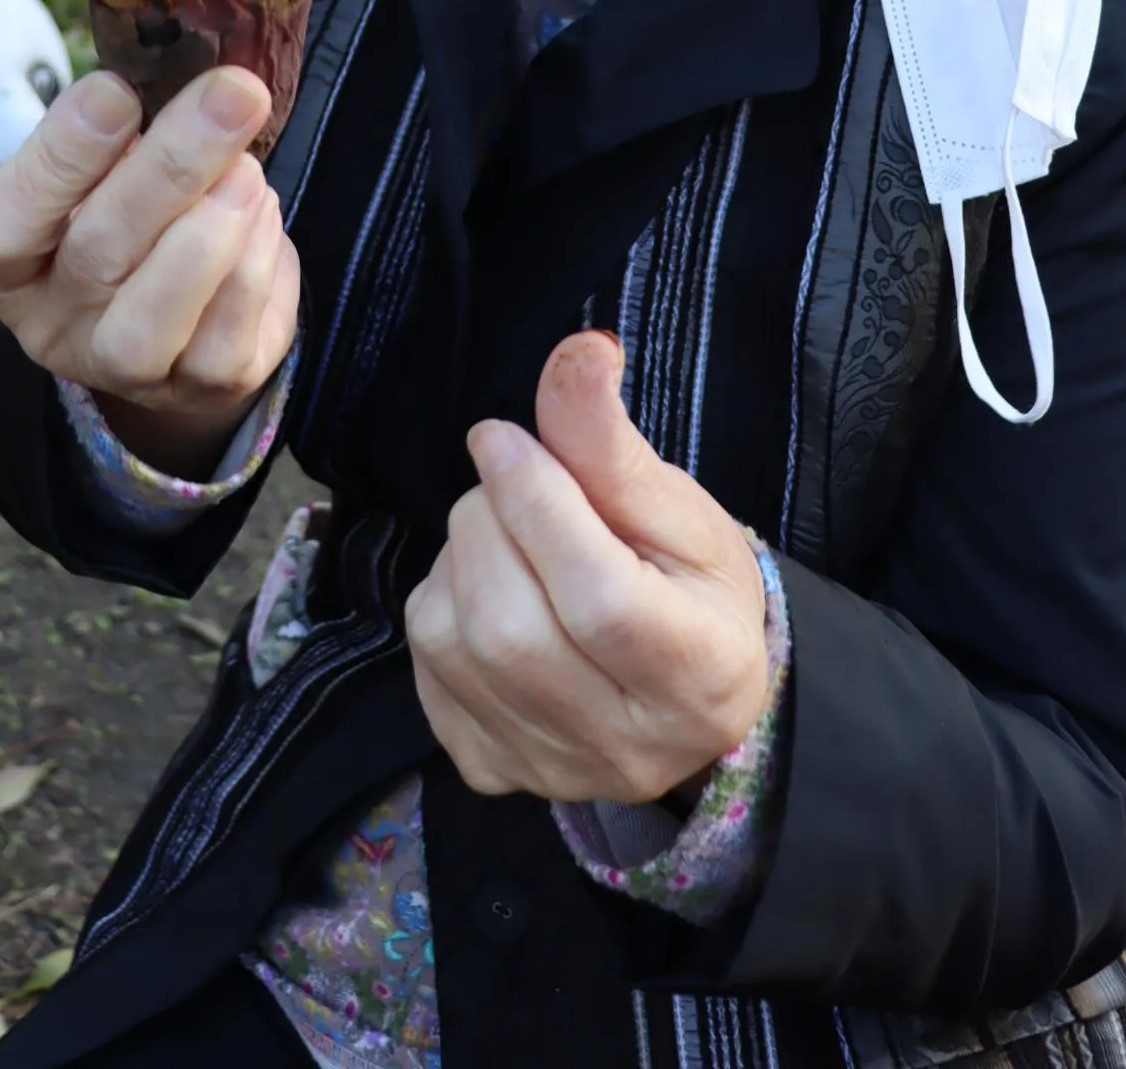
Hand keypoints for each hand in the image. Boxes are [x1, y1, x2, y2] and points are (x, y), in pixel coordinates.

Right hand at [0, 68, 299, 477]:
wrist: (188, 311)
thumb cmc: (135, 212)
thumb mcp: (109, 169)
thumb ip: (126, 129)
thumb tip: (185, 71)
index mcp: (10, 262)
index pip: (7, 223)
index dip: (60, 158)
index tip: (116, 90)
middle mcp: (53, 323)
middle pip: (98, 253)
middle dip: (173, 166)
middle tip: (233, 95)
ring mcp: (123, 368)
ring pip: (155, 315)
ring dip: (215, 227)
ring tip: (248, 166)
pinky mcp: (200, 387)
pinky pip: (225, 338)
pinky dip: (255, 266)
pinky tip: (262, 214)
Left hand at [405, 331, 766, 804]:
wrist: (686, 691)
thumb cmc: (691, 585)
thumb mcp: (677, 507)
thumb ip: (613, 441)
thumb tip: (580, 351)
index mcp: (697, 671)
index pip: (595, 594)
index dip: (534, 503)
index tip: (499, 437)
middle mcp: (624, 744)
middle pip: (510, 625)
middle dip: (488, 522)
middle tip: (510, 479)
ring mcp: (552, 770)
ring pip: (453, 644)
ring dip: (456, 560)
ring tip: (502, 534)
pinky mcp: (494, 773)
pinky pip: (427, 674)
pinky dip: (441, 608)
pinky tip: (486, 590)